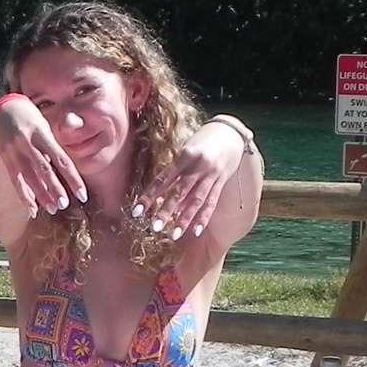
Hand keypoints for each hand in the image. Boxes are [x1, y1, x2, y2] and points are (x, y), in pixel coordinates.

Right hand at [0, 96, 85, 216]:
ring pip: (29, 177)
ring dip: (41, 195)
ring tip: (52, 209)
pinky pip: (16, 180)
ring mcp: (14, 150)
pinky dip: (24, 195)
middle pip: (44, 170)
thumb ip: (55, 147)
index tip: (82, 195)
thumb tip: (66, 172)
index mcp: (43, 134)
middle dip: (55, 189)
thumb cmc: (33, 119)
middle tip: (64, 205)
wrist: (6, 107)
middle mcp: (28, 142)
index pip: (62, 160)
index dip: (73, 179)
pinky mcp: (5, 157)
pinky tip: (32, 209)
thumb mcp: (46, 127)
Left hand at [132, 119, 246, 239]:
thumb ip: (174, 170)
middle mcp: (197, 166)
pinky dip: (203, 217)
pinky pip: (212, 202)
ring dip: (184, 219)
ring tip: (173, 235)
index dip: (149, 196)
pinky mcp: (221, 182)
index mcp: (184, 156)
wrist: (230, 131)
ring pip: (196, 200)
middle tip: (154, 228)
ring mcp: (211, 175)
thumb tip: (160, 196)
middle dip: (166, 211)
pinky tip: (195, 231)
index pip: (163, 180)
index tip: (136, 211)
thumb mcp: (185, 150)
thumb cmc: (201, 141)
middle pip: (179, 192)